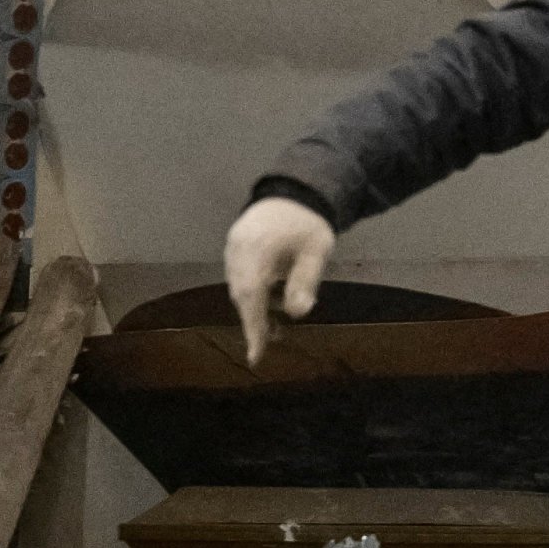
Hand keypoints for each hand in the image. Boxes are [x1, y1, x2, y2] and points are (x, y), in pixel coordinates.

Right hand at [222, 196, 333, 367]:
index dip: (252, 328)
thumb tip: (298, 313)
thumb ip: (305, 281)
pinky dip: (252, 293)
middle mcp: (236, 250)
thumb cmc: (309, 224)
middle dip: (255, 321)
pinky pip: (238, 277)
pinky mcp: (233, 247)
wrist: (294, 192)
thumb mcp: (317, 252)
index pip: (251, 296)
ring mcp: (231, 248)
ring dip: (255, 308)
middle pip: (241, 295)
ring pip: (239, 288)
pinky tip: (270, 300)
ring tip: (277, 324)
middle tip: (276, 339)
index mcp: (256, 250)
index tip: (255, 355)